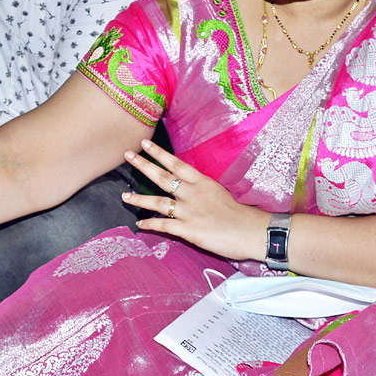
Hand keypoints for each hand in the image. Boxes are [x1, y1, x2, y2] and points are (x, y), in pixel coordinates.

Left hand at [123, 138, 269, 261]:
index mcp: (202, 182)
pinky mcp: (188, 230)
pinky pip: (164, 225)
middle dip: (143, 165)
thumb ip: (201, 190)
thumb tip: (188, 188)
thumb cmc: (239, 214)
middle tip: (127, 155)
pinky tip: (140, 223)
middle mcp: (192, 193)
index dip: (159, 153)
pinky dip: (150, 224)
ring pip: (158, 202)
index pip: (176, 164)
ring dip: (139, 199)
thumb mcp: (219, 193)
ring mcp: (189, 211)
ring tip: (124, 196)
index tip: (145, 143)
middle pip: (162, 177)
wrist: (251, 232)